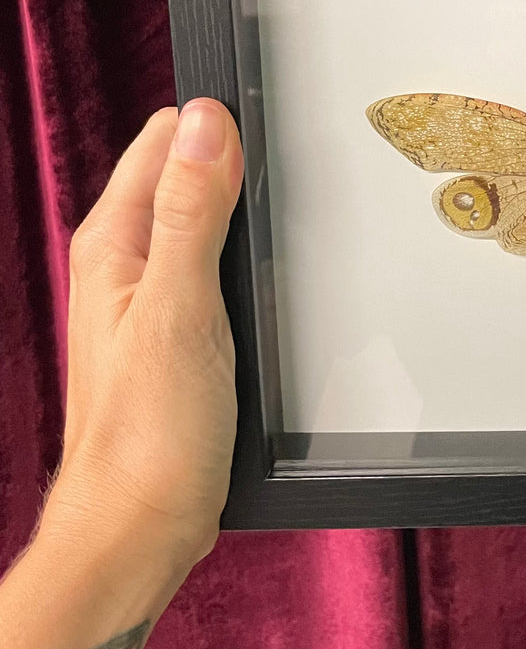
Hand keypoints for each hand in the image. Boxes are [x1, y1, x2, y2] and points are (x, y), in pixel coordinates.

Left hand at [45, 101, 243, 572]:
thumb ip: (191, 211)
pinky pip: (221, 265)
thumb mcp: (179, 307)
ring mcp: (158, 295)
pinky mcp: (187, 328)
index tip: (266, 126)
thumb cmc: (148, 433)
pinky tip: (276, 271)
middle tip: (289, 173)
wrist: (145, 525)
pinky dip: (251, 256)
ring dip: (247, 211)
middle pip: (188, 174)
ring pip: (209, 219)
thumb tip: (205, 124)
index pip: (163, 140)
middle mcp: (129, 262)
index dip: (215, 126)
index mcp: (113, 243)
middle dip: (237, 164)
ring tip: (289, 213)